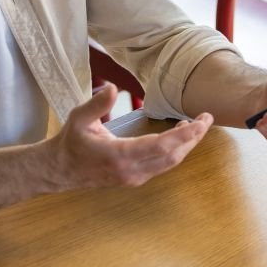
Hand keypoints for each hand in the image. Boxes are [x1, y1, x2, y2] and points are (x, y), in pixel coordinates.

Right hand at [47, 85, 212, 189]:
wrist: (60, 171)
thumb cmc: (70, 142)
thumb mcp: (78, 118)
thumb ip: (97, 104)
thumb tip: (113, 88)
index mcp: (119, 156)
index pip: (160, 147)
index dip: (183, 136)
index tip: (199, 123)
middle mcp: (130, 171)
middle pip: (171, 157)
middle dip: (193, 138)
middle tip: (207, 119)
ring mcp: (133, 177)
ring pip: (169, 163)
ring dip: (186, 145)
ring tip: (196, 124)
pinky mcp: (134, 178)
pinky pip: (161, 165)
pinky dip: (175, 151)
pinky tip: (180, 136)